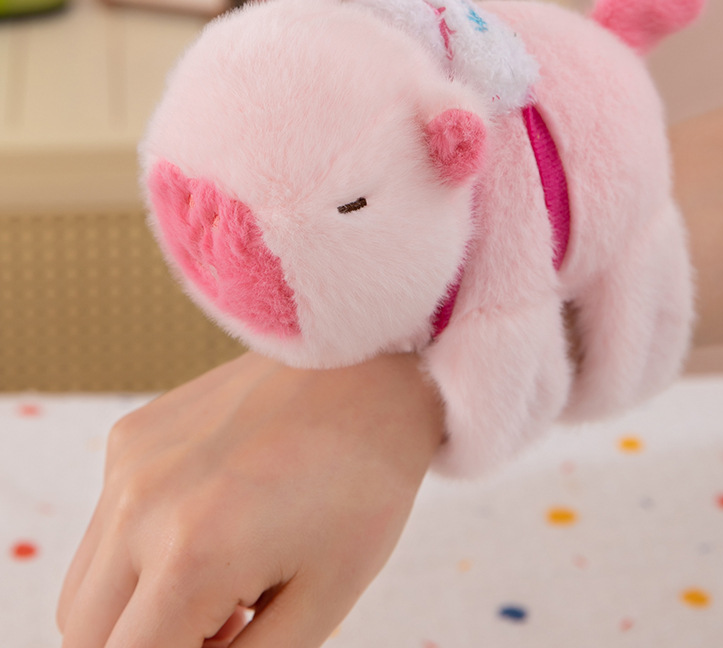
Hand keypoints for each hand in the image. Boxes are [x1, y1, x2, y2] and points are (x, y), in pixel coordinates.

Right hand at [57, 351, 443, 647]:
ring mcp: (129, 461)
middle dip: (150, 644)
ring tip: (220, 574)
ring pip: (83, 585)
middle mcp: (139, 505)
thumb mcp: (322, 601)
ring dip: (134, 605)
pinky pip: (105, 522)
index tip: (226, 636)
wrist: (370, 371)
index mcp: (191, 556)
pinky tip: (211, 519)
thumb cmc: (364, 483)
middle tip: (228, 620)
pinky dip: (139, 548)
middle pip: (86, 638)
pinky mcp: (132, 432)